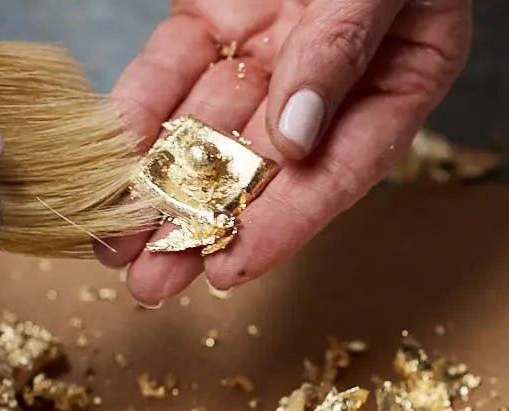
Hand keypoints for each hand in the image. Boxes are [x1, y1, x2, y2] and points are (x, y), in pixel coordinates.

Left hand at [102, 0, 470, 305]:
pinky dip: (141, 113)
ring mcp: (271, 48)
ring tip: (114, 245)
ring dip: (160, 188)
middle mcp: (329, 79)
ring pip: (209, 130)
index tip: (230, 269)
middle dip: (203, 227)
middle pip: (264, 167)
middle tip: (153, 285)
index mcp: (399, 78)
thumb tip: (297, 138)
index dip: (284, 225)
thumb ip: (344, 49)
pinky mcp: (217, 12)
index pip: (339, 169)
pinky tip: (108, 160)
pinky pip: (173, 69)